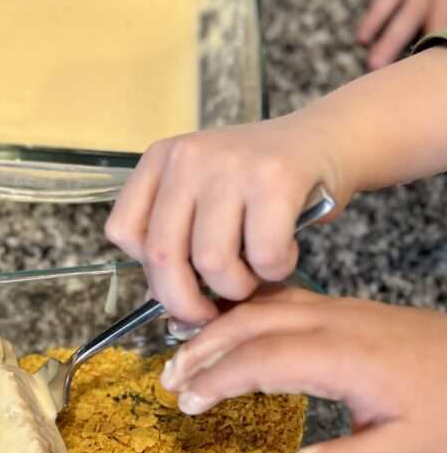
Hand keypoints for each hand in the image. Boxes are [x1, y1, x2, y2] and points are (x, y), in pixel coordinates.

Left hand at [104, 113, 346, 323]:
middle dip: (186, 302)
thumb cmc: (260, 185)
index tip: (176, 283)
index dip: (148, 272)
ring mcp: (230, 165)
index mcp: (160, 160)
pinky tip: (284, 251)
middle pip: (162, 255)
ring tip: (254, 271)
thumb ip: (178, 239)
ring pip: (212, 262)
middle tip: (209, 313)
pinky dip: (276, 271)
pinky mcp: (275, 179)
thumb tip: (165, 307)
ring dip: (237, 286)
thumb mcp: (204, 197)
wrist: (328, 139)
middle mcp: (188, 157)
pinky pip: (263, 256)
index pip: (124, 231)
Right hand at [160, 286, 446, 452]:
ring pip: (263, 306)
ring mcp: (340, 310)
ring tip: (183, 355)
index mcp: (342, 356)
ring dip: (218, 327)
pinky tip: (230, 329)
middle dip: (202, 348)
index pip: (260, 358)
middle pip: (250, 321)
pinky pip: (281, 300)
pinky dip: (244, 313)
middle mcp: (334, 322)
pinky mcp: (346, 311)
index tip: (185, 402)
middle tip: (168, 379)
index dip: (216, 379)